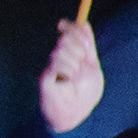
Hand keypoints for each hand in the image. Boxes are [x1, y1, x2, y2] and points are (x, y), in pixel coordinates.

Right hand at [36, 18, 102, 132]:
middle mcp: (58, 58)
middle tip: (82, 61)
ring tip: (74, 76)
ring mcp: (51, 67)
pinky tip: (67, 80)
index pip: (68, 33)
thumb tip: (85, 24)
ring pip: (61, 50)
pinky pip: (56, 64)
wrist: (76, 113)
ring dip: (74, 63)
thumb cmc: (84, 93)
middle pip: (65, 38)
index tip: (67, 25)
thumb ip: (88, 46)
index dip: (70, 27)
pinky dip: (67, 71)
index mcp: (70, 54)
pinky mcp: (45, 77)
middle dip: (78, 47)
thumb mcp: (92, 66)